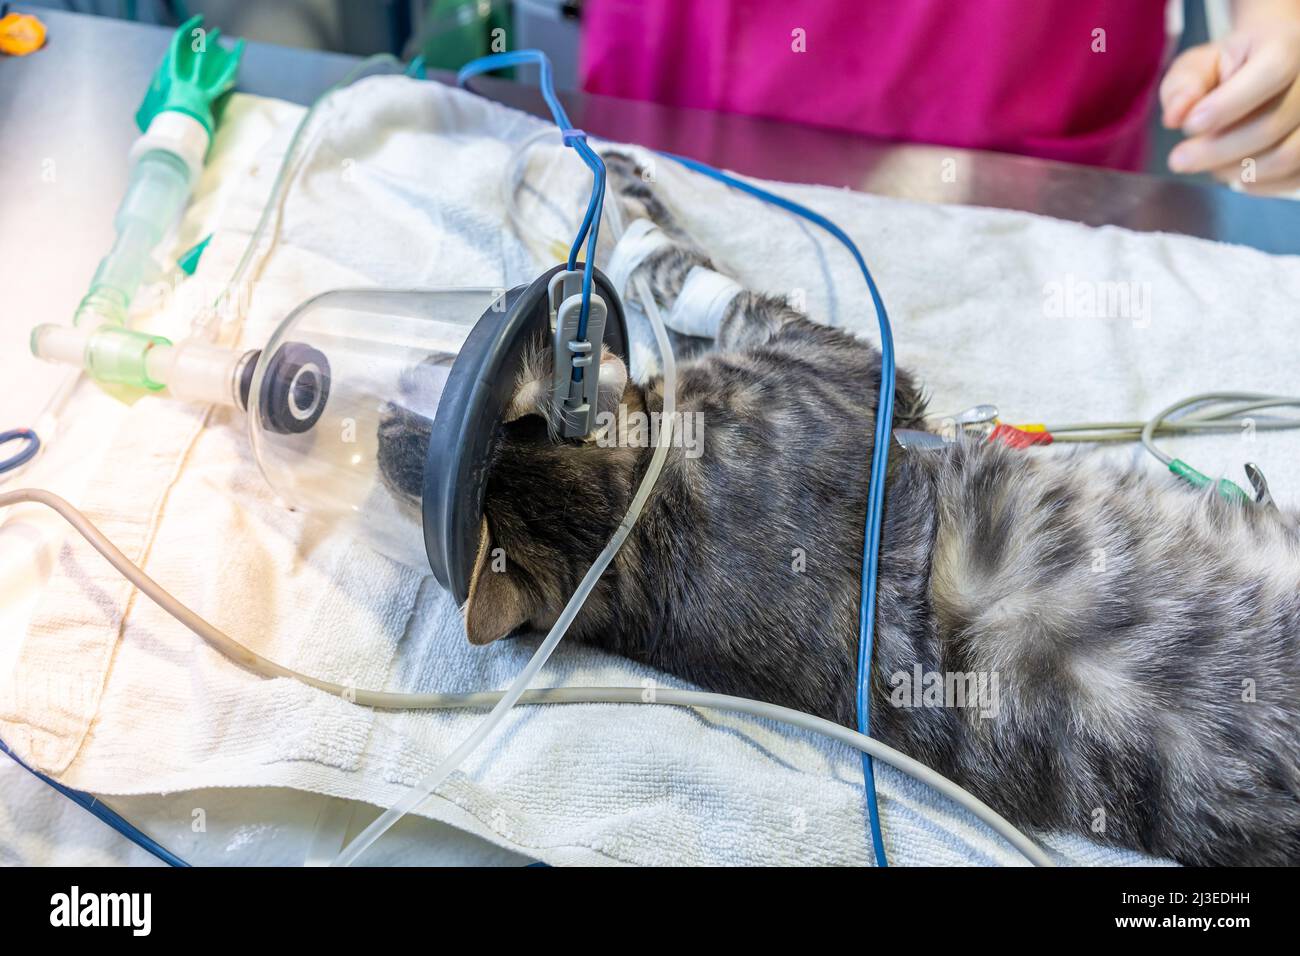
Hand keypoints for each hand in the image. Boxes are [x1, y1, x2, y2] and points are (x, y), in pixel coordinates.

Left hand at [1161, 3, 1299, 193]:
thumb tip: (1175, 115)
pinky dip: (1257, 183)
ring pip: (1286, 156)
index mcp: (1290, 43)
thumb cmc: (1234, 65)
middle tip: (1179, 160)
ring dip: (1236, 170)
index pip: (1273, 71)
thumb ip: (1183, 85)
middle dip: (1217, 150)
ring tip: (1207, 163)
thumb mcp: (1202, 64)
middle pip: (1273, 124)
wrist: (1278, 66)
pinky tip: (1232, 170)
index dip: (1228, 104)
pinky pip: (1294, 176)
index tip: (1188, 126)